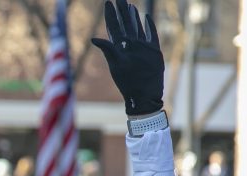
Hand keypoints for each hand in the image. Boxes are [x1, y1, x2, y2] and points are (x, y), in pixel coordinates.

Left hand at [91, 0, 163, 115]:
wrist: (144, 95)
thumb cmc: (129, 82)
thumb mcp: (116, 65)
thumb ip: (108, 50)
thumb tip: (93, 38)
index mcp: (119, 47)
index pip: (114, 26)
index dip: (110, 14)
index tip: (107, 2)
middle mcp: (129, 45)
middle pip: (124, 24)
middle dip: (121, 11)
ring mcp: (141, 47)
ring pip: (136, 28)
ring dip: (133, 17)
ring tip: (129, 6)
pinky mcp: (152, 51)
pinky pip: (150, 34)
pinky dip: (149, 26)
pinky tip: (146, 17)